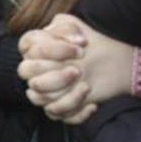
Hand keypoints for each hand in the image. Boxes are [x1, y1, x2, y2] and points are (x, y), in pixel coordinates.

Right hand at [18, 14, 136, 122]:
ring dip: (66, 97)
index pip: (29, 49)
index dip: (54, 49)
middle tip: (78, 70)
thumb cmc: (89, 44)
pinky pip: (57, 115)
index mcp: (34, 50)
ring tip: (86, 87)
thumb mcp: (76, 26)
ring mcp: (44, 90)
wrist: (111, 62)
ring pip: (40, 100)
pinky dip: (76, 112)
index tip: (81, 47)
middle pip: (31, 78)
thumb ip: (64, 26)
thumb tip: (73, 40)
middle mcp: (35, 72)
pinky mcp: (57, 107)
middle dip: (55, 77)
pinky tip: (92, 104)